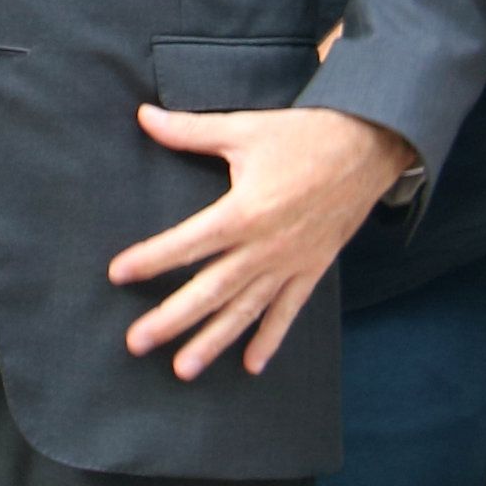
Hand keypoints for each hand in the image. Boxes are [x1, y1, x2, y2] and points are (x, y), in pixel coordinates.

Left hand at [115, 104, 412, 379]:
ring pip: (245, 310)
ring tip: (183, 369)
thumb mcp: (245, 128)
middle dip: (172, 319)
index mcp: (245, 212)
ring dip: (213, 341)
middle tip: (136, 343)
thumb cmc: (305, 136)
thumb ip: (190, 130)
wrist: (370, 146)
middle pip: (211, 290)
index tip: (116, 275)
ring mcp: (291, 263)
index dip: (150, 259)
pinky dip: (270, 339)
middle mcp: (266, 247)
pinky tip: (251, 365)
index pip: (188, 243)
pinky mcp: (313, 269)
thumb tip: (143, 116)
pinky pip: (289, 311)